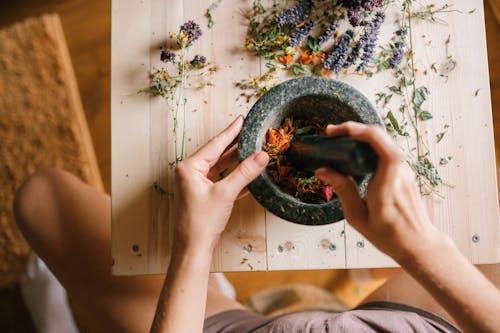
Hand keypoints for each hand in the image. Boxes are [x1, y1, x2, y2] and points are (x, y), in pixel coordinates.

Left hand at [173, 116, 268, 252]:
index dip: (230, 132)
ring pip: (221, 168)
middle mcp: (191, 173)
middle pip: (218, 154)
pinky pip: (223, 181)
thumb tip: (261, 156)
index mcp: (190, 168)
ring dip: (237, 162)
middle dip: (235, 145)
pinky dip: (236, 178)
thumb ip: (245, 173)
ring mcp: (198, 185)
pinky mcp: (205, 196)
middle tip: (249, 131)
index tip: (241, 120)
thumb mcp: (225, 193)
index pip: (214, 145)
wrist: (194, 247)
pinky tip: (250, 174)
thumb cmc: (201, 221)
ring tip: (253, 149)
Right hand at [315, 121, 443, 262]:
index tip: (345, 132)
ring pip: (384, 142)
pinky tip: (353, 149)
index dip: (368, 135)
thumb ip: (343, 190)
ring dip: (361, 135)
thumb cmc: (389, 235)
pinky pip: (386, 150)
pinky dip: (368, 144)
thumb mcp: (358, 218)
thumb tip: (323, 170)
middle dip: (356, 129)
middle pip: (383, 140)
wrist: (417, 242)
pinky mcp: (404, 171)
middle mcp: (400, 176)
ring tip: (338, 138)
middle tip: (331, 132)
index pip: (387, 153)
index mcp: (388, 190)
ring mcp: (405, 171)